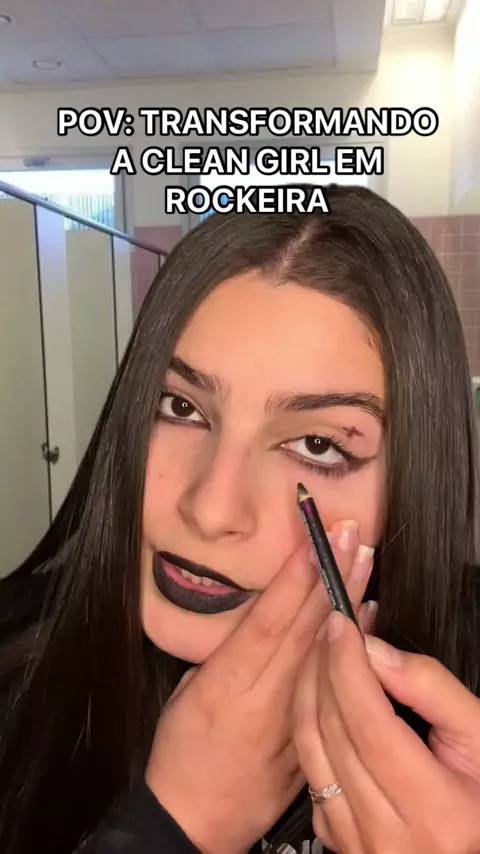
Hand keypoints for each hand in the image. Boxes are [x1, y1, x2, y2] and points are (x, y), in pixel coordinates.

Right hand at [146, 523, 373, 853]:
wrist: (196, 820)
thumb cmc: (181, 750)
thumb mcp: (188, 692)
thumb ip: (228, 655)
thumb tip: (265, 615)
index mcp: (225, 685)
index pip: (268, 621)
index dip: (295, 578)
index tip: (314, 540)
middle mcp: (263, 700)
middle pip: (305, 629)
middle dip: (331, 576)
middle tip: (352, 534)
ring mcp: (291, 722)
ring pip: (326, 653)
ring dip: (349, 603)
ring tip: (365, 560)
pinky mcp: (310, 739)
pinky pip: (336, 685)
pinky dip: (353, 647)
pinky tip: (369, 614)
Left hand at [294, 610, 479, 853]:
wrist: (471, 845)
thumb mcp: (479, 736)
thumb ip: (431, 689)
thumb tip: (374, 651)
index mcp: (433, 811)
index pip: (369, 723)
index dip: (348, 666)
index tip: (341, 624)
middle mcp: (386, 835)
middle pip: (332, 731)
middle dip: (324, 667)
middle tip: (330, 628)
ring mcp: (355, 842)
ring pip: (308, 748)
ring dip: (308, 689)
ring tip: (321, 651)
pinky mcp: (334, 839)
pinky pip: (308, 770)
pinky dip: (307, 723)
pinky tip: (321, 693)